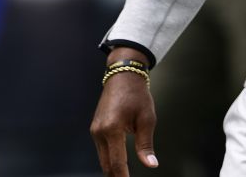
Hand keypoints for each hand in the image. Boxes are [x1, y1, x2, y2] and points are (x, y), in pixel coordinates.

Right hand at [90, 53, 157, 175]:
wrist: (123, 77)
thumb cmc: (137, 94)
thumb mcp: (147, 119)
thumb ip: (146, 144)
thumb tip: (150, 163)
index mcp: (112, 129)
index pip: (116, 162)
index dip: (123, 176)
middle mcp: (99, 131)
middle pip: (106, 164)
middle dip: (116, 176)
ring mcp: (95, 130)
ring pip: (102, 158)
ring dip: (112, 169)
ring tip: (124, 176)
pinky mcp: (95, 129)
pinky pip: (101, 150)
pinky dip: (109, 159)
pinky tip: (117, 165)